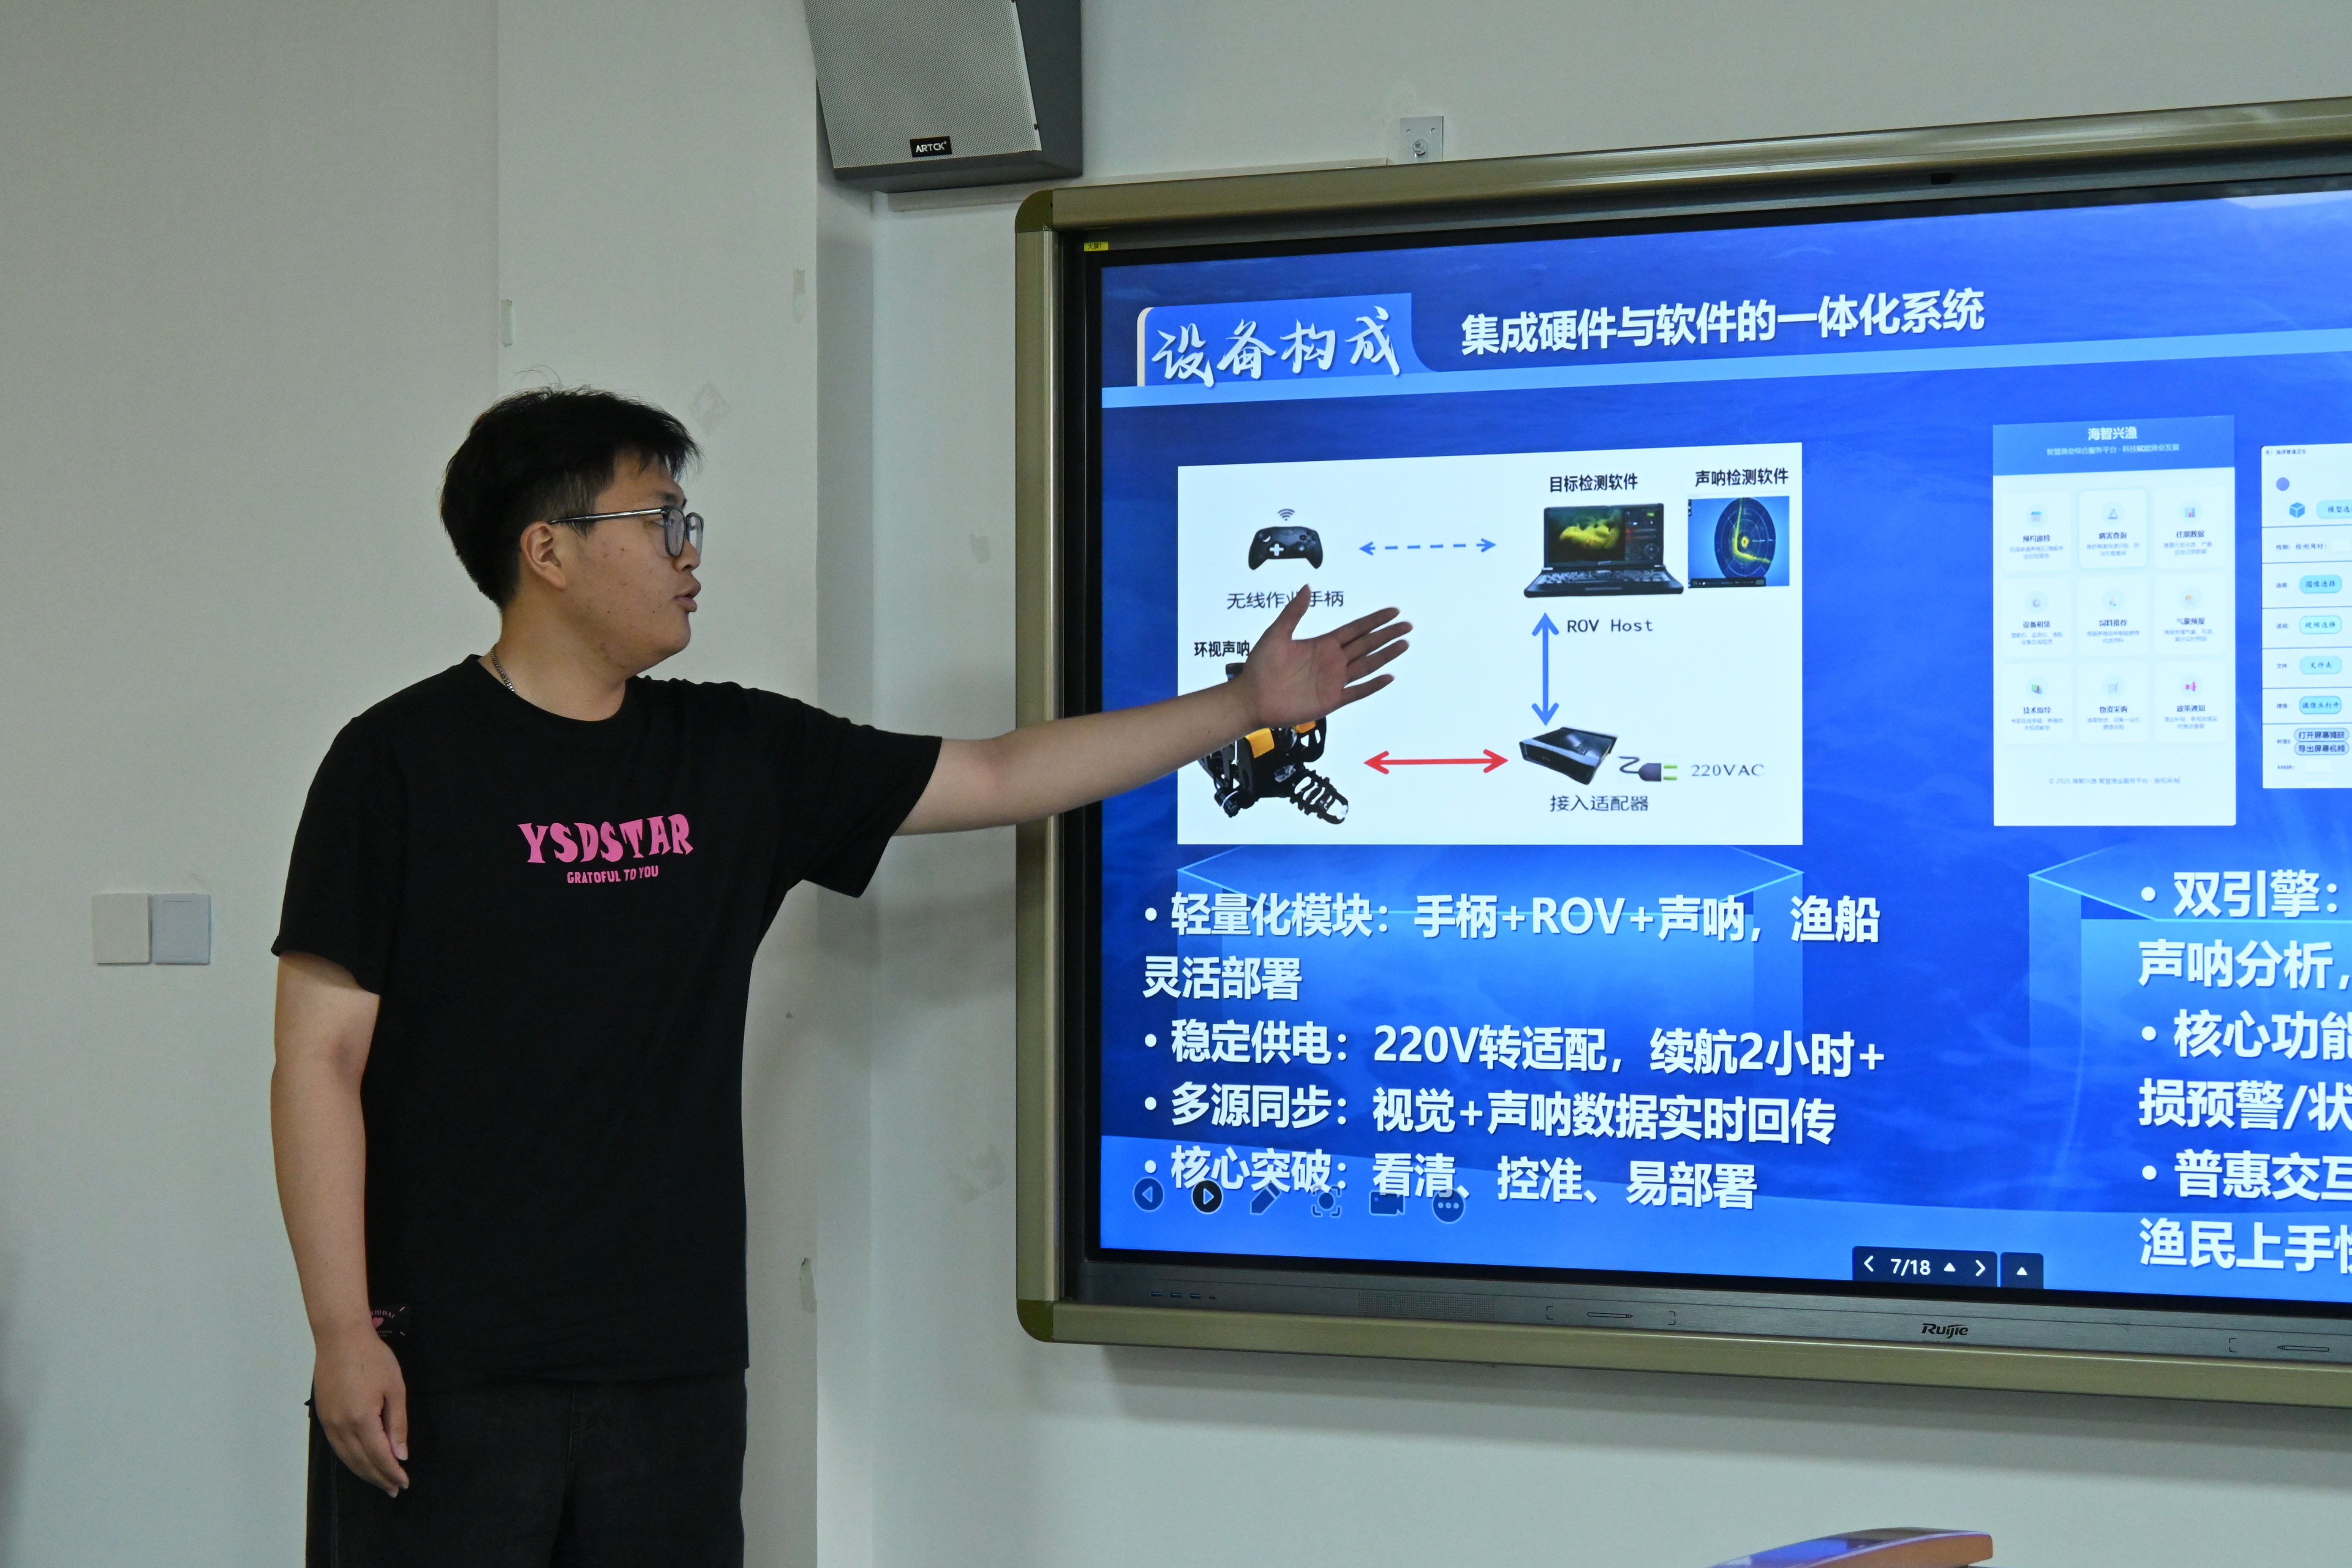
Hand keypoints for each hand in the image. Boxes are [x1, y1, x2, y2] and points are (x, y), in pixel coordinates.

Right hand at [313, 1324, 409, 1495]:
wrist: (340, 1338)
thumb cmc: (372, 1358)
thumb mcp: (395, 1389)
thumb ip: (396, 1424)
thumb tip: (400, 1454)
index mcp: (362, 1419)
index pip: (379, 1456)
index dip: (392, 1472)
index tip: (403, 1483)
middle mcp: (341, 1426)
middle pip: (361, 1462)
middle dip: (378, 1478)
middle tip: (393, 1490)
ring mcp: (329, 1423)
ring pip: (347, 1458)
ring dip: (363, 1472)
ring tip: (379, 1482)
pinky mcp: (323, 1417)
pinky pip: (337, 1447)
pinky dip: (350, 1460)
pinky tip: (359, 1463)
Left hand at [1241, 587, 1409, 728]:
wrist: (1251, 698)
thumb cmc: (1260, 667)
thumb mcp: (1277, 634)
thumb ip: (1293, 612)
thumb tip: (1307, 587)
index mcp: (1322, 644)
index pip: (1355, 629)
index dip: (1374, 620)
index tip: (1392, 612)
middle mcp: (1332, 661)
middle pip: (1366, 645)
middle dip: (1387, 634)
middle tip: (1407, 625)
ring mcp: (1333, 681)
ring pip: (1367, 665)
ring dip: (1386, 655)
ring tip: (1404, 644)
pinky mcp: (1331, 700)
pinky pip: (1357, 692)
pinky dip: (1373, 685)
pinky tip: (1388, 677)